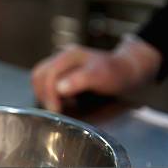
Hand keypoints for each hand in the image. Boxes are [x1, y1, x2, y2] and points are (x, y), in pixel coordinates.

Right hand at [31, 37, 161, 111]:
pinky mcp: (63, 72)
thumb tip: (59, 88)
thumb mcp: (102, 76)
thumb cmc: (117, 73)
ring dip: (45, 94)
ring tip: (59, 105)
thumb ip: (80, 80)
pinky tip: (63, 101)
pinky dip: (51, 93)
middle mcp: (62, 57)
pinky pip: (48, 82)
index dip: (49, 95)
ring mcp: (61, 64)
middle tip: (54, 109)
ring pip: (41, 78)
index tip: (56, 111)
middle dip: (43, 94)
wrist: (128, 71)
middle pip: (39, 75)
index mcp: (69, 56)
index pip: (47, 75)